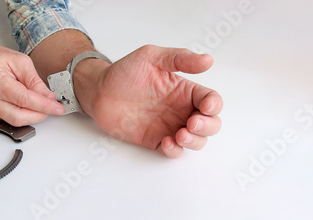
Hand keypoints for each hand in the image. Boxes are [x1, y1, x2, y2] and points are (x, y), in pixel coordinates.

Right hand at [0, 32, 64, 125]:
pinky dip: (22, 113)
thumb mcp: (20, 61)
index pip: (23, 99)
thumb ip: (35, 81)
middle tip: (52, 108)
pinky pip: (9, 118)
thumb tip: (48, 97)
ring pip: (14, 121)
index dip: (44, 106)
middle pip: (18, 117)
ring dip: (32, 115)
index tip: (58, 108)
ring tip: (40, 104)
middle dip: (40, 115)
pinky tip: (25, 104)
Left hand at [74, 45, 222, 157]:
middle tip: (191, 123)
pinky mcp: (155, 140)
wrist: (98, 91)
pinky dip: (175, 151)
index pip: (211, 99)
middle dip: (207, 127)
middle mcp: (180, 109)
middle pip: (210, 124)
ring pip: (196, 141)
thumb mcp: (151, 57)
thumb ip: (179, 58)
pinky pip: (173, 151)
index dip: (214, 105)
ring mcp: (169, 126)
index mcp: (183, 90)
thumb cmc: (123, 72)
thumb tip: (208, 60)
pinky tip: (166, 142)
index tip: (205, 107)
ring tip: (180, 135)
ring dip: (195, 141)